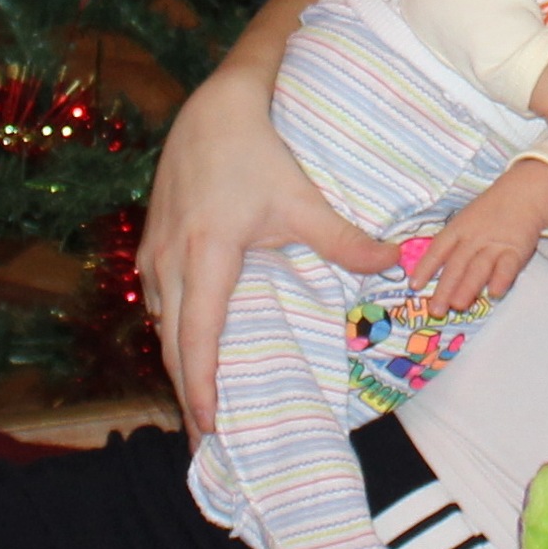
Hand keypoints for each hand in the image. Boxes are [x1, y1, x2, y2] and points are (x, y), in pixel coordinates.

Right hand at [138, 61, 395, 442]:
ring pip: (162, 325)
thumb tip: (395, 264)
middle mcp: (170, 262)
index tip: (209, 429)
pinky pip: (157, 301)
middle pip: (172, 344)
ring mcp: (154, 253)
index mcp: (205, 256)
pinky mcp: (152, 242)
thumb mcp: (300, 198)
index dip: (200, 387)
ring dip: (179, 363)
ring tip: (200, 404)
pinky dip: (172, 331)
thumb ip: (343, 239)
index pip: (196, 339)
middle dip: (188, 393)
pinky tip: (189, 345)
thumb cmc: (257, 151)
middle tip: (207, 442)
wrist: (215, 106)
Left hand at [409, 159, 547, 315]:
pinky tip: (495, 292)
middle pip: (457, 264)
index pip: (438, 249)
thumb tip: (426, 273)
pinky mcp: (516, 250)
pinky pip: (508, 265)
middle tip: (435, 310)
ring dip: (468, 286)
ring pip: (479, 267)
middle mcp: (473, 239)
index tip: (414, 285)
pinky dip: (502, 278)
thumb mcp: (464, 222)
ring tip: (458, 305)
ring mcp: (494, 245)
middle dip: (445, 288)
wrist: (521, 195)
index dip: (426, 267)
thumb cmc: (487, 214)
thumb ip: (450, 246)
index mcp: (457, 230)